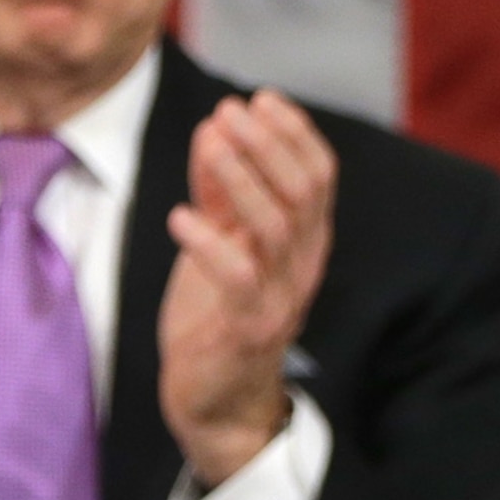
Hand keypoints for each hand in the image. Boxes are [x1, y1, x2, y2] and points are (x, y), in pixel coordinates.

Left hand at [159, 90, 335, 488]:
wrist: (217, 402)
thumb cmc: (218, 315)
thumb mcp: (222, 241)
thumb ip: (222, 191)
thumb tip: (215, 127)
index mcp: (305, 241)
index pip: (320, 175)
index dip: (295, 133)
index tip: (261, 98)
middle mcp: (303, 265)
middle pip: (303, 192)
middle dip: (267, 144)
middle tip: (230, 110)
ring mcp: (281, 298)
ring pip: (276, 226)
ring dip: (241, 177)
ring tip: (211, 141)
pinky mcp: (248, 330)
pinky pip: (238, 279)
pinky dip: (209, 244)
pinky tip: (179, 217)